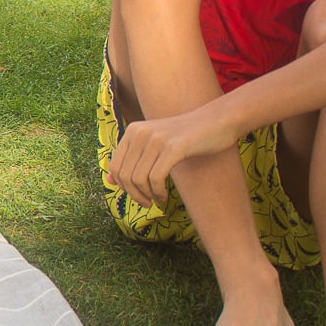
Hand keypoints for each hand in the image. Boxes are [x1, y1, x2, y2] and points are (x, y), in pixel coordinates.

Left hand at [106, 110, 234, 207]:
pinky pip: (155, 178)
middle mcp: (140, 132)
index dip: (123, 187)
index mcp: (133, 130)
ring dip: (147, 196)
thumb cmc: (186, 138)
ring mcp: (156, 139)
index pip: (115, 167)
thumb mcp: (155, 145)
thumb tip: (109, 181)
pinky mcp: (173, 147)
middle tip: (147, 203)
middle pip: (125, 175)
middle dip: (134, 195)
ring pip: (138, 179)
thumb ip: (132, 160)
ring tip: (158, 199)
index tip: (137, 195)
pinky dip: (157, 192)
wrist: (217, 122)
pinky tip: (164, 196)